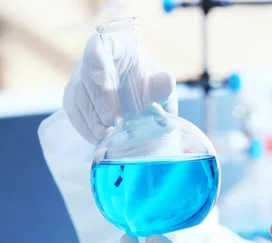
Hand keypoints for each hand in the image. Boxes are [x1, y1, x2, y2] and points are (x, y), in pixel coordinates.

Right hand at [63, 34, 177, 144]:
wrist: (143, 108)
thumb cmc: (151, 92)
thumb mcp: (161, 90)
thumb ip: (163, 87)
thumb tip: (167, 81)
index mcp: (116, 48)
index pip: (99, 45)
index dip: (96, 59)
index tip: (101, 76)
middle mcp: (93, 61)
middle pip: (87, 76)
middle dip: (99, 99)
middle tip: (112, 120)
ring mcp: (80, 81)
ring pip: (79, 96)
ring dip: (92, 117)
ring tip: (107, 134)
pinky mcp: (74, 102)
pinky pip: (75, 114)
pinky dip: (87, 128)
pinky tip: (100, 139)